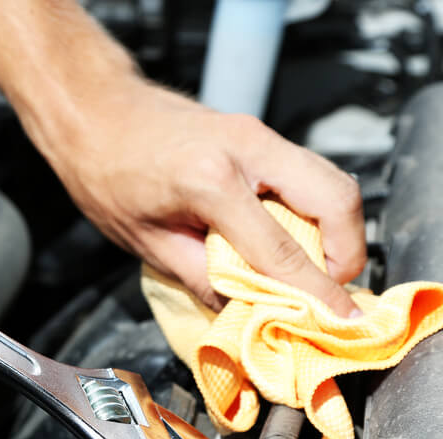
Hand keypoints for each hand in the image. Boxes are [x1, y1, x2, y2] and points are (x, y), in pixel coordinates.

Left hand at [43, 80, 366, 315]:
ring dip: (336, 230)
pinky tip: (293, 239)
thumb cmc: (108, 175)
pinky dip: (316, 210)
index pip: (283, 249)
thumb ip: (203, 279)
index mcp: (211, 180)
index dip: (317, 292)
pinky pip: (309, 174)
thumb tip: (246, 311)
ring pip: (332, 181)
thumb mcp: (147, 242)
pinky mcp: (259, 134)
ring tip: (312, 269)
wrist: (95, 114)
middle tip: (328, 290)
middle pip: (337, 198)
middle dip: (347, 252)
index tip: (340, 321)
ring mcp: (258, 134)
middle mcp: (248, 147)